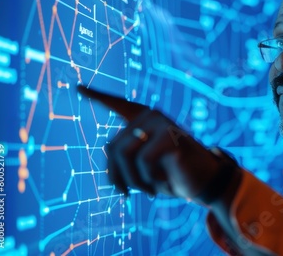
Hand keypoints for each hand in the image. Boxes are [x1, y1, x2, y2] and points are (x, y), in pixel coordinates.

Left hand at [77, 85, 222, 199]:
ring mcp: (161, 123)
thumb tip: (108, 149)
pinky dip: (150, 178)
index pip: (117, 105)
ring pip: (123, 154)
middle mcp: (150, 116)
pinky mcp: (170, 134)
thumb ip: (124, 158)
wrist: (205, 182)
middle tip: (127, 194)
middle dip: (116, 177)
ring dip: (133, 180)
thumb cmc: (171, 175)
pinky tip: (163, 182)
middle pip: (111, 147)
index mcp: (143, 121)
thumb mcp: (142, 169)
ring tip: (148, 190)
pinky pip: (144, 160)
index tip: (78, 87)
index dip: (97, 97)